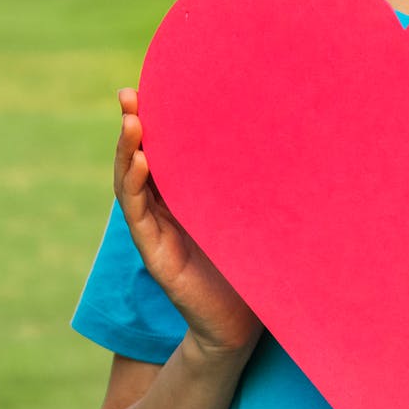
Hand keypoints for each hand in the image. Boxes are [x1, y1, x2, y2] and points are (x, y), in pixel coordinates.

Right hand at [115, 88, 261, 362]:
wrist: (243, 322)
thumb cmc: (250, 264)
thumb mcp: (250, 213)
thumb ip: (249, 180)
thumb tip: (282, 132)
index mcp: (184, 196)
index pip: (162, 150)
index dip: (153, 120)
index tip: (148, 85)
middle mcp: (165, 210)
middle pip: (139, 160)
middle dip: (131, 126)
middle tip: (127, 95)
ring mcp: (156, 232)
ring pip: (131, 185)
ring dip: (127, 153)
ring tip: (130, 123)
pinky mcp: (156, 255)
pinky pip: (140, 217)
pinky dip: (136, 188)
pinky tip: (140, 163)